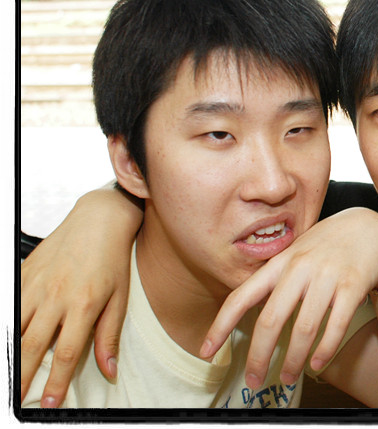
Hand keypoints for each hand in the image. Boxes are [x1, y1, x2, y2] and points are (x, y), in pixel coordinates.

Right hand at [19, 185, 141, 406]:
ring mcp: (36, 283)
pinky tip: (7, 342)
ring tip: (10, 376)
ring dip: (10, 354)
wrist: (98, 219)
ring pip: (14, 326)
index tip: (49, 405)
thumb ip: (110, 335)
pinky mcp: (24, 273)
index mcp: (84, 303)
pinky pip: (9, 303)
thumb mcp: (120, 297)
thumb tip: (109, 370)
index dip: (57, 382)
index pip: (68, 353)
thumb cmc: (113, 259)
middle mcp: (56, 295)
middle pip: (33, 346)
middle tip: (17, 401)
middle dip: (24, 377)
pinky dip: (5, 323)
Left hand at [201, 207, 377, 388]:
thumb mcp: (295, 254)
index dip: (220, 325)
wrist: (369, 228)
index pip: (242, 296)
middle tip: (254, 378)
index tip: (208, 351)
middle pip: (271, 319)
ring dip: (293, 360)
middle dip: (259, 356)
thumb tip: (246, 313)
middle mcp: (300, 268)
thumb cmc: (327, 245)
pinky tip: (317, 364)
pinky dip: (324, 350)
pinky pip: (335, 325)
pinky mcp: (352, 285)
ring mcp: (327, 276)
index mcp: (280, 262)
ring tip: (289, 377)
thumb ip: (274, 279)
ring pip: (303, 328)